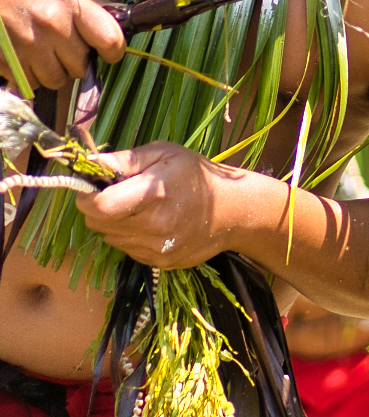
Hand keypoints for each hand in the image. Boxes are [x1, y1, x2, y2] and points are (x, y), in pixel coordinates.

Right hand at [0, 0, 124, 88]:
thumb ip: (86, 5)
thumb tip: (116, 23)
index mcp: (69, 2)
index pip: (110, 40)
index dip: (112, 51)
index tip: (106, 52)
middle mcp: (51, 25)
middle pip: (81, 66)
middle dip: (74, 61)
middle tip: (62, 47)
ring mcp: (27, 46)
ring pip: (57, 80)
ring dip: (53, 71)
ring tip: (42, 52)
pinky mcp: (7, 62)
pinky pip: (31, 84)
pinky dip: (30, 76)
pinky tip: (24, 57)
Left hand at [74, 141, 282, 267]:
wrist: (233, 211)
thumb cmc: (198, 175)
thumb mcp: (165, 153)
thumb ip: (126, 160)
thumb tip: (90, 163)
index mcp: (155, 194)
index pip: (100, 206)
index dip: (86, 196)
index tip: (89, 187)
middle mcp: (154, 226)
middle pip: (100, 223)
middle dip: (97, 208)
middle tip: (112, 193)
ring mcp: (157, 248)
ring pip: (111, 238)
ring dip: (113, 222)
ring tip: (134, 207)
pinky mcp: (160, 263)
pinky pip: (127, 249)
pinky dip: (129, 236)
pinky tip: (148, 223)